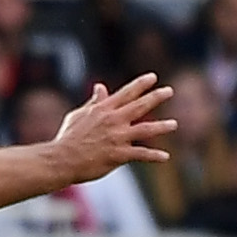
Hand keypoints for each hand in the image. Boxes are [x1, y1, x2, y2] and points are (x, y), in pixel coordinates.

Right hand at [53, 74, 182, 180]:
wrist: (61, 159)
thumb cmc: (68, 137)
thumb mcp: (78, 115)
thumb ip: (93, 102)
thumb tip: (100, 87)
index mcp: (104, 110)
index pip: (126, 93)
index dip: (141, 84)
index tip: (153, 77)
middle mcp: (114, 121)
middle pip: (140, 106)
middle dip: (156, 97)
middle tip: (169, 90)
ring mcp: (117, 138)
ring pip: (146, 129)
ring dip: (162, 126)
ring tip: (174, 124)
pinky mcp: (118, 155)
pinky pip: (141, 154)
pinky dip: (154, 156)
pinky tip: (166, 157)